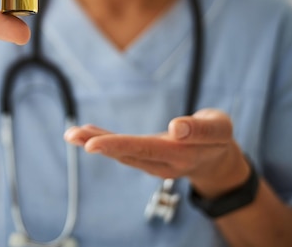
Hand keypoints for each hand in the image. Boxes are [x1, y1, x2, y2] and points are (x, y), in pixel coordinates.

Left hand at [64, 108, 250, 196]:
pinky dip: (103, 142)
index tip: (93, 145)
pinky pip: (122, 152)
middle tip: (71, 135)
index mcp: (181, 154)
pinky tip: (85, 133)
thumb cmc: (219, 137)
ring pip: (121, 154)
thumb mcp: (220, 128)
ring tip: (71, 133)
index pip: (144, 148)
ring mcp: (153, 164)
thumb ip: (201, 129)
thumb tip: (175, 128)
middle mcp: (163, 163)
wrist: (218, 159)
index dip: (118, 145)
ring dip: (95, 143)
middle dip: (98, 144)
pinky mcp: (146, 160)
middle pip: (127, 154)